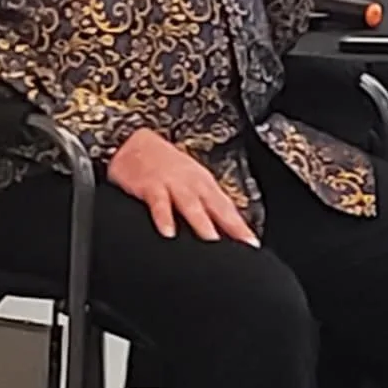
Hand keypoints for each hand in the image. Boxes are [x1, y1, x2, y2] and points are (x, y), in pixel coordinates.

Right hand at [107, 128, 258, 244]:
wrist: (134, 142)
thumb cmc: (163, 166)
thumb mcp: (189, 183)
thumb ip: (203, 208)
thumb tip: (219, 233)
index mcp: (204, 185)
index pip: (228, 209)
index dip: (241, 228)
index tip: (253, 245)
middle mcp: (193, 185)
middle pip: (216, 207)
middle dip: (232, 226)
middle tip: (243, 245)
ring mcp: (172, 184)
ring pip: (191, 205)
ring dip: (202, 223)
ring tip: (212, 240)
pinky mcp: (150, 186)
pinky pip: (158, 203)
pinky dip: (163, 217)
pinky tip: (168, 232)